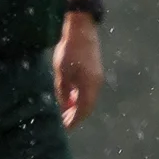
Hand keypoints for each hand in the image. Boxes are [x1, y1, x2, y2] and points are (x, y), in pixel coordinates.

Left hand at [55, 12, 104, 126]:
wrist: (82, 29)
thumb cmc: (69, 51)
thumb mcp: (61, 73)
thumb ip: (63, 92)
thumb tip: (64, 106)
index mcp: (89, 85)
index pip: (83, 110)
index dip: (74, 121)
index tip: (64, 129)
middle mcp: (96, 83)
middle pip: (88, 106)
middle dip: (76, 116)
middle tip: (64, 122)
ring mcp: (97, 76)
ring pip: (90, 98)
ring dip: (79, 106)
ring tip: (65, 111)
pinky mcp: (95, 70)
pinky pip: (90, 89)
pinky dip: (81, 96)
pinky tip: (71, 96)